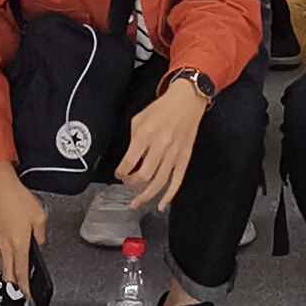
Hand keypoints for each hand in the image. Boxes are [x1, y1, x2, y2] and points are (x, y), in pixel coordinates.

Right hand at [0, 161, 48, 289]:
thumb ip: (42, 234)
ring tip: (15, 283)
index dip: (25, 289)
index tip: (28, 297)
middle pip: (9, 275)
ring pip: (1, 267)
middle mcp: (5, 247)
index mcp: (19, 244)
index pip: (22, 274)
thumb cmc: (17, 198)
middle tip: (21, 295)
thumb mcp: (39, 216)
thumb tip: (40, 243)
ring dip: (8, 276)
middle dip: (15, 288)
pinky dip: (2, 263)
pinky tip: (7, 262)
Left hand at [116, 82, 203, 209]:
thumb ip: (133, 140)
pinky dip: (169, 195)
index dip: (121, 172)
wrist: (187, 100)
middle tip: (127, 184)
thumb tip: (130, 160)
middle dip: (132, 184)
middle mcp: (160, 145)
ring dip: (146, 196)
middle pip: (144, 176)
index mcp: (146, 134)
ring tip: (137, 203)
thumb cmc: (161, 108)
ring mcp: (174, 153)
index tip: (119, 174)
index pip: (129, 161)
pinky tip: (162, 205)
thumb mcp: (139, 118)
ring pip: (159, 182)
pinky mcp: (185, 157)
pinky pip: (177, 180)